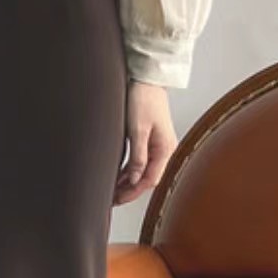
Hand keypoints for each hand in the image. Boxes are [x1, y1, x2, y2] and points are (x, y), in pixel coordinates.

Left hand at [112, 81, 178, 206]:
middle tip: (112, 199)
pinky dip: (129, 170)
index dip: (133, 192)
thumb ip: (137, 157)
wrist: (147, 77)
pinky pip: (140, 161)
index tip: (118, 199)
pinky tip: (118, 176)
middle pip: (147, 177)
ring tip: (112, 191)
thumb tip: (135, 179)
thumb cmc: (144, 98)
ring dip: (128, 181)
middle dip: (130, 190)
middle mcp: (164, 149)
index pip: (150, 179)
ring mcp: (157, 144)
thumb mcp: (138, 130)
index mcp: (165, 148)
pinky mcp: (149, 139)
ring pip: (142, 170)